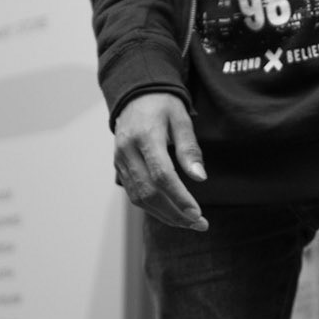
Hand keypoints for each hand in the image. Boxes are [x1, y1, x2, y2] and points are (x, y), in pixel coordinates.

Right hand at [113, 93, 208, 231]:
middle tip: (198, 224)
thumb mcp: (181, 119)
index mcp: (145, 136)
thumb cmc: (162, 104)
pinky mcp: (119, 166)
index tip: (197, 214)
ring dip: (164, 214)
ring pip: (139, 198)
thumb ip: (189, 148)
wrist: (134, 94)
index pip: (161, 175)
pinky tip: (170, 212)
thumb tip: (200, 178)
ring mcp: (120, 160)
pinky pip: (134, 193)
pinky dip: (152, 207)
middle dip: (174, 213)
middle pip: (149, 192)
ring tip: (188, 222)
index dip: (179, 197)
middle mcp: (128, 151)